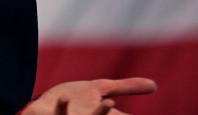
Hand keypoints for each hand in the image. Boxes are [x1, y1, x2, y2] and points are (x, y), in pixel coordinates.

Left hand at [22, 77, 156, 114]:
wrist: (42, 107)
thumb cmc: (73, 101)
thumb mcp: (100, 90)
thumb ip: (125, 88)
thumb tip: (155, 85)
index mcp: (104, 114)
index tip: (131, 108)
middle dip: (113, 114)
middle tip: (119, 104)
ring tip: (109, 103)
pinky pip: (60, 114)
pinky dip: (63, 107)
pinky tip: (64, 98)